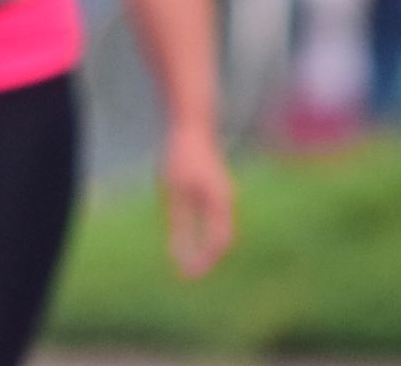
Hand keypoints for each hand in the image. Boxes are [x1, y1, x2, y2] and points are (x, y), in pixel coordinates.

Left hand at [160, 125, 234, 277]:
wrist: (192, 124)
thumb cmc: (181, 156)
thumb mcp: (174, 192)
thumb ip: (178, 224)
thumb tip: (177, 254)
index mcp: (219, 203)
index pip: (216, 243)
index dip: (204, 262)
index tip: (187, 276)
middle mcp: (226, 200)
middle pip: (223, 240)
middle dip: (207, 259)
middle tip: (188, 274)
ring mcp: (224, 194)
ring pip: (221, 231)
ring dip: (208, 248)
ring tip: (189, 262)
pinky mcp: (218, 189)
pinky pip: (217, 220)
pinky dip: (206, 234)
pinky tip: (190, 237)